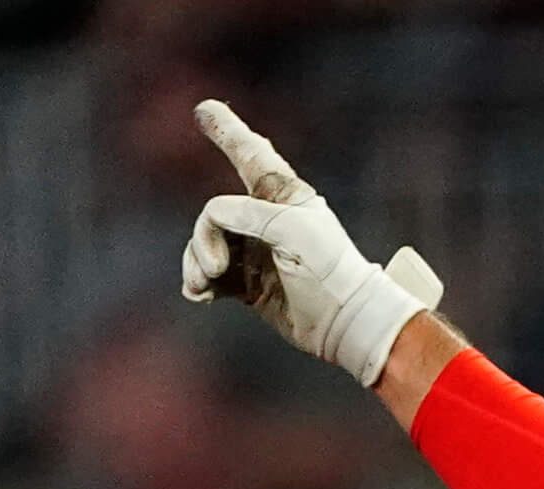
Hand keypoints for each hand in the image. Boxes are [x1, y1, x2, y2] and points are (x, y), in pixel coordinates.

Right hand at [182, 98, 442, 386]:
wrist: (345, 322)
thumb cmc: (328, 270)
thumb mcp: (290, 230)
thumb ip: (246, 214)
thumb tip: (212, 218)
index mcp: (283, 196)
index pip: (250, 154)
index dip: (228, 131)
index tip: (204, 110)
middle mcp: (266, 220)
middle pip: (214, 212)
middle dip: (203, 235)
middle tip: (215, 265)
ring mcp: (255, 252)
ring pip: (205, 245)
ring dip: (197, 263)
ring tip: (203, 285)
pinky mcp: (248, 283)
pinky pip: (209, 275)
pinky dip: (199, 282)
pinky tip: (200, 295)